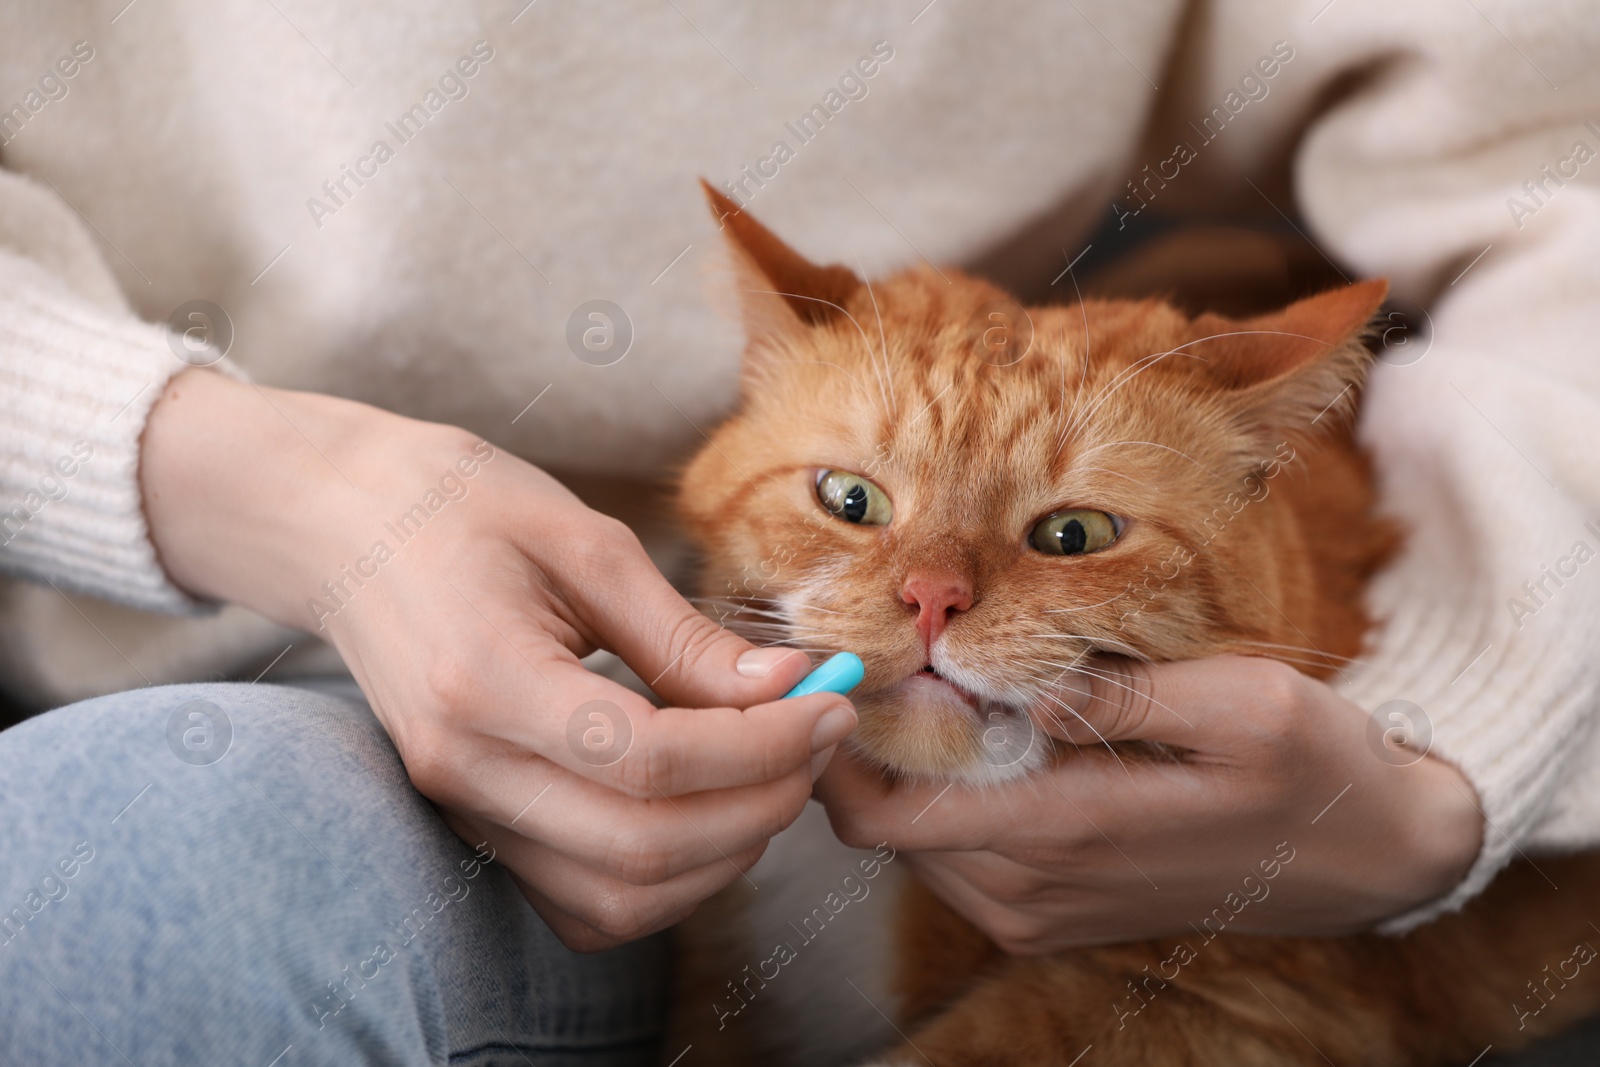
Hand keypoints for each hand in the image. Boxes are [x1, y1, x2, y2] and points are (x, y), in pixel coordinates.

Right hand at [141, 369, 857, 949]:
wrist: (339, 525)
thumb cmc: (458, 506)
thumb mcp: (584, 541)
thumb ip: (684, 634)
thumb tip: (790, 688)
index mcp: (484, 680)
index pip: (649, 759)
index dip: (763, 745)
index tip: (829, 704)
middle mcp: (463, 767)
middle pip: (641, 847)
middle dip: (760, 802)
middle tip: (818, 739)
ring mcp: (459, 806)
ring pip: (615, 899)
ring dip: (720, 855)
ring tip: (773, 774)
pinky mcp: (470, 821)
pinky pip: (579, 902)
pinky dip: (661, 881)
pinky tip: (706, 810)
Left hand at [813, 655, 1481, 953]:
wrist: (1368, 858)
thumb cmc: (1311, 768)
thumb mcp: (1241, 706)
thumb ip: (1118, 695)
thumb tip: (1007, 678)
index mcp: (1062, 829)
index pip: (881, 813)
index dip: (839, 744)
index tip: (850, 668)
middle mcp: (1031, 886)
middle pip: (880, 825)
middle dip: (868, 745)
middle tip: (898, 658)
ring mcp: (1037, 909)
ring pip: (912, 843)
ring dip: (908, 772)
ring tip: (949, 690)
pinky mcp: (1050, 913)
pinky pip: (955, 859)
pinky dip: (946, 801)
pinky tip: (992, 739)